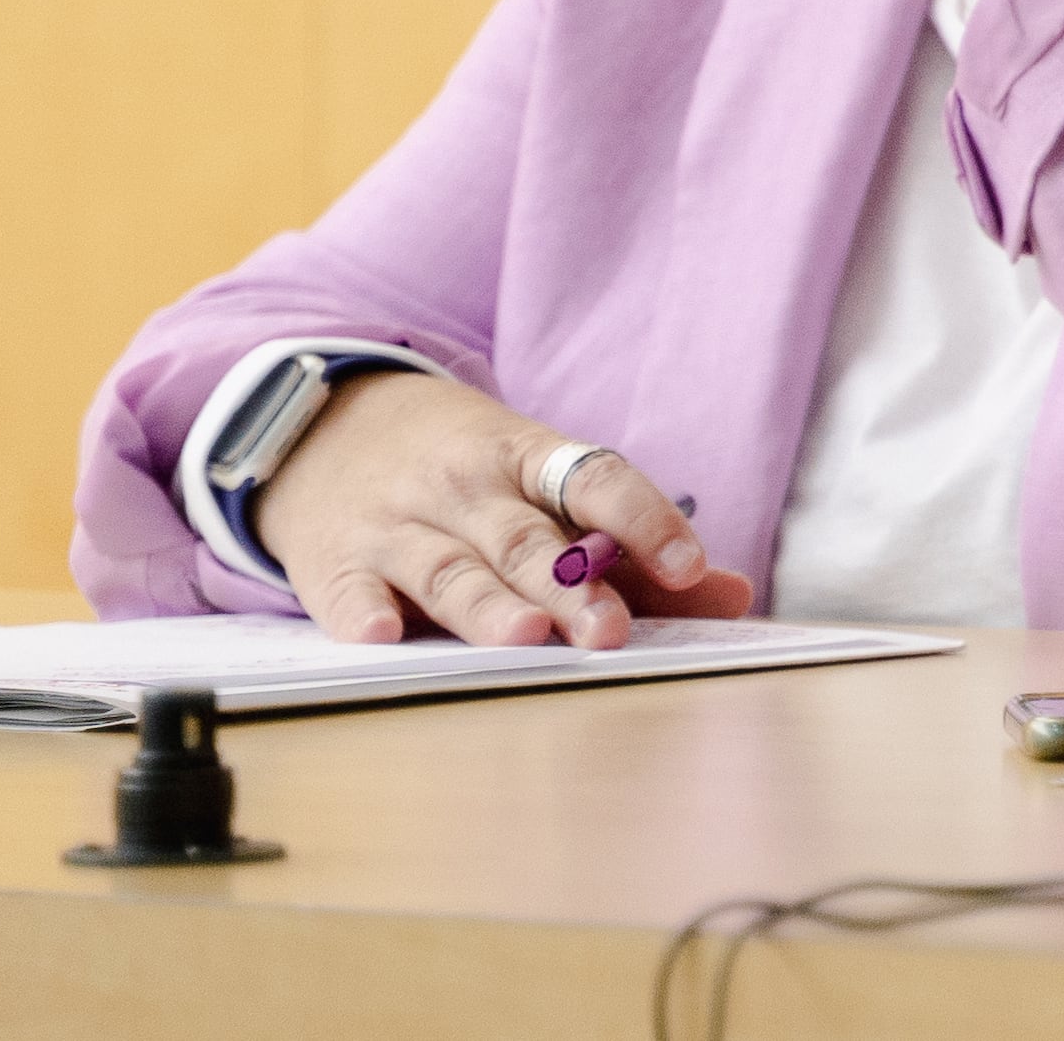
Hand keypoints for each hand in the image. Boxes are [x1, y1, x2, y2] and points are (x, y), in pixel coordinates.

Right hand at [253, 373, 751, 648]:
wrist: (328, 428)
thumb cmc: (467, 476)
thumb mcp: (542, 488)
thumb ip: (632, 549)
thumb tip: (735, 596)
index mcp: (527, 458)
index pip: (597, 480)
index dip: (645, 519)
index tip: (689, 564)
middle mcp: (464, 486)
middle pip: (525, 539)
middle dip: (570, 588)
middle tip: (609, 633)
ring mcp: (395, 523)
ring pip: (447, 568)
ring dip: (486, 604)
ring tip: (527, 636)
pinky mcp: (332, 561)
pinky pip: (347, 591)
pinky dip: (362, 613)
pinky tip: (381, 636)